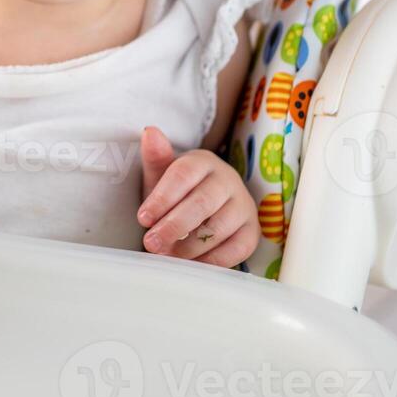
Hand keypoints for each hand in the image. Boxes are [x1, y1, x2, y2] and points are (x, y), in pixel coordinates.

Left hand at [136, 126, 258, 266]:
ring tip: (166, 255)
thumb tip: (150, 132)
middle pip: (202, 202)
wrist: (201, 209)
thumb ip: (156, 157)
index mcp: (203, 161)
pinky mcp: (253, 231)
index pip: (183, 175)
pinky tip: (191, 264)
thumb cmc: (177, 193)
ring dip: (189, 246)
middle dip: (173, 226)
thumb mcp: (161, 175)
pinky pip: (237, 248)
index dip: (162, 197)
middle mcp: (228, 180)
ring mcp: (244, 205)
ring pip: (219, 227)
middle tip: (151, 243)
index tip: (143, 218)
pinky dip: (212, 260)